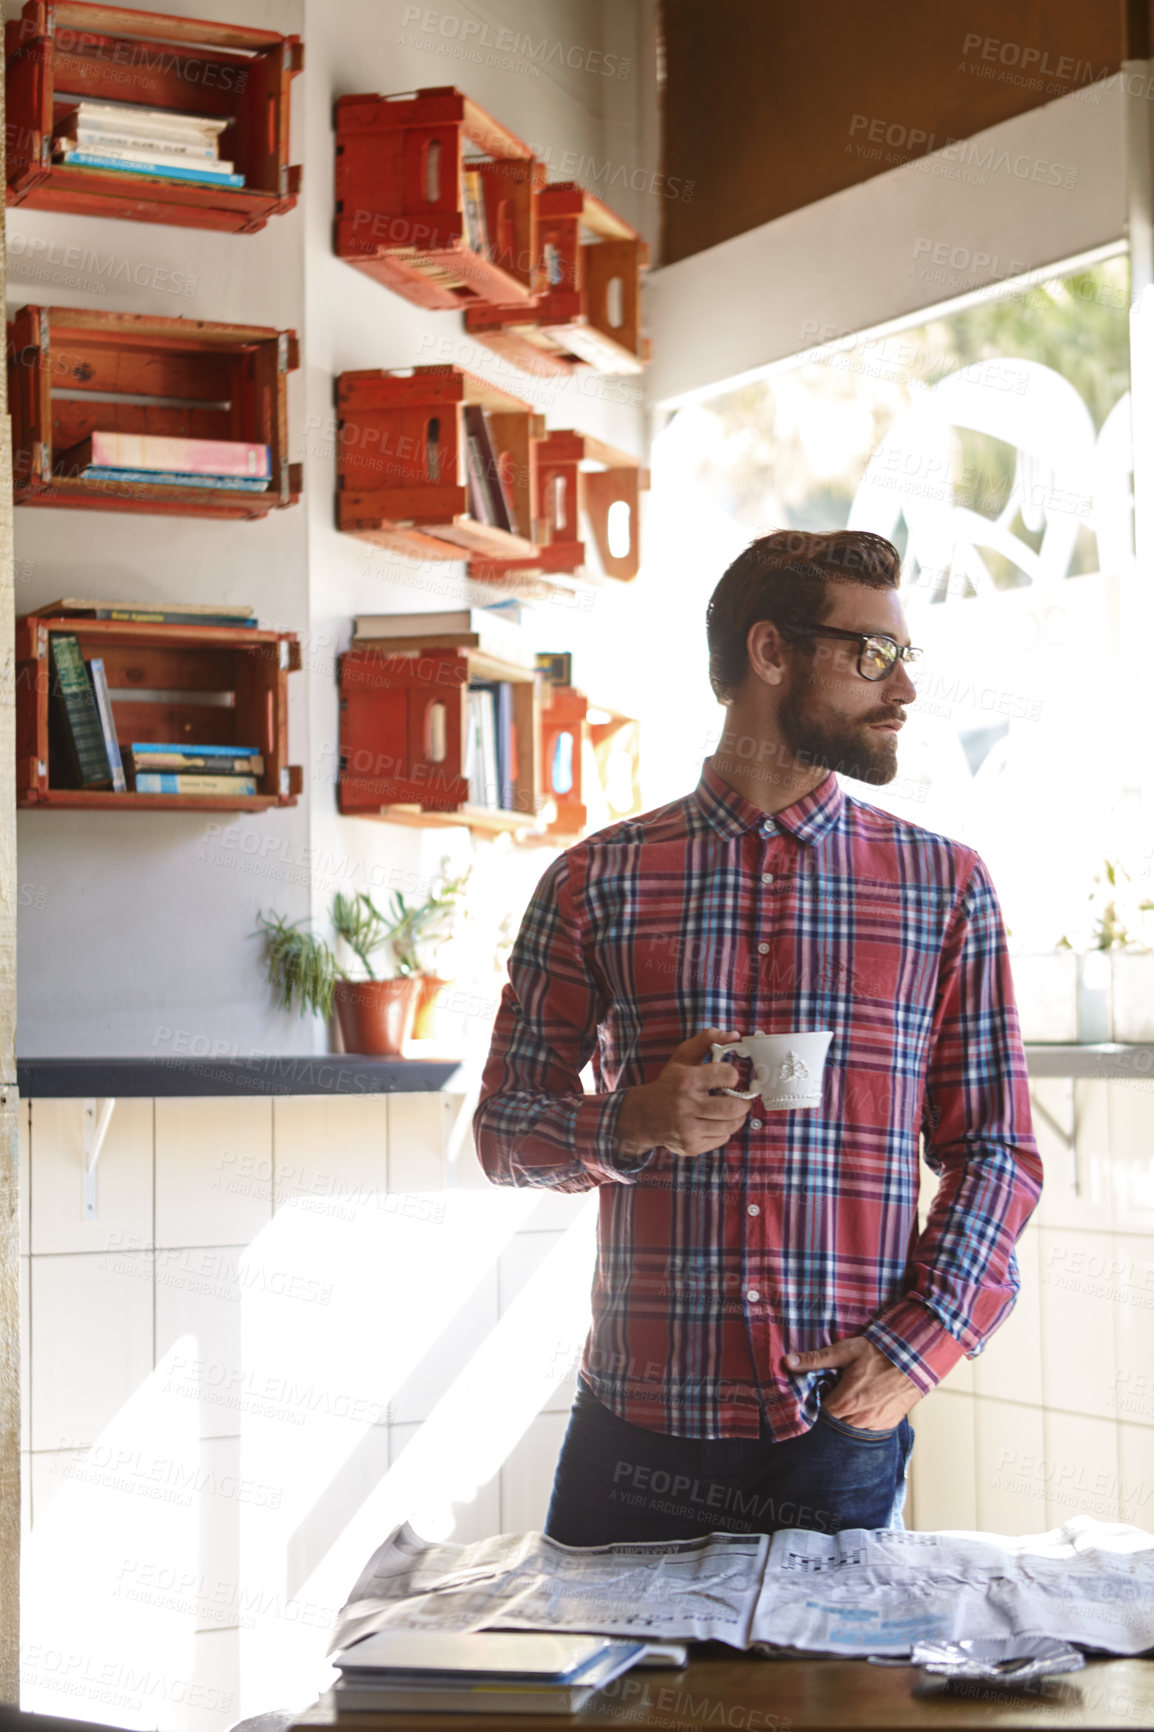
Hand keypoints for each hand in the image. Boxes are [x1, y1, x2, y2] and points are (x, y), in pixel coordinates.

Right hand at [613, 1028, 751, 1158]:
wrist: (643, 1116)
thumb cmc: (668, 1084)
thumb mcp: (682, 1058)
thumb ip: (706, 1041)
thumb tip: (735, 1035)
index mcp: (685, 1080)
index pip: (727, 1075)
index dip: (732, 1076)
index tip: (729, 1078)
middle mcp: (685, 1105)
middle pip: (733, 1107)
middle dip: (743, 1102)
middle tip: (740, 1099)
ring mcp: (688, 1128)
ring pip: (730, 1125)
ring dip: (735, 1117)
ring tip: (728, 1110)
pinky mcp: (691, 1145)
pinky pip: (722, 1139)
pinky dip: (724, 1130)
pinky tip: (713, 1122)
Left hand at [784, 1335, 921, 1430]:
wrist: (915, 1359)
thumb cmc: (880, 1353)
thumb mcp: (846, 1351)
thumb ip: (816, 1359)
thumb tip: (788, 1362)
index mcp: (846, 1402)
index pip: (818, 1416)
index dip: (813, 1407)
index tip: (815, 1396)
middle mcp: (859, 1419)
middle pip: (832, 1425)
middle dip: (828, 1413)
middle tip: (831, 1395)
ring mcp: (874, 1425)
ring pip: (849, 1430)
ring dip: (844, 1419)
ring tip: (847, 1399)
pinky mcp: (886, 1426)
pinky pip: (866, 1430)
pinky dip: (860, 1421)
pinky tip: (862, 1405)